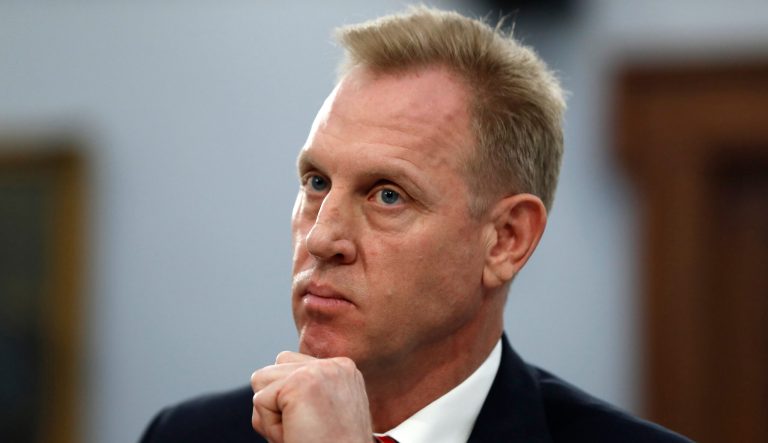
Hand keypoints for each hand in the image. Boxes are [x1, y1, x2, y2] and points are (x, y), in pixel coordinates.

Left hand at [251, 352, 373, 442]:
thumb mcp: (321, 412)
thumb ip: (302, 389)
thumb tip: (262, 376)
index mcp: (342, 371)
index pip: (289, 366)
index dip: (288, 401)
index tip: (315, 424)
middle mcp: (335, 365)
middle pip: (272, 370)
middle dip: (277, 404)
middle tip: (306, 429)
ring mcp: (319, 370)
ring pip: (262, 380)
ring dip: (272, 413)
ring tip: (301, 430)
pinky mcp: (301, 382)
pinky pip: (260, 400)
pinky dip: (270, 427)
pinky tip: (298, 434)